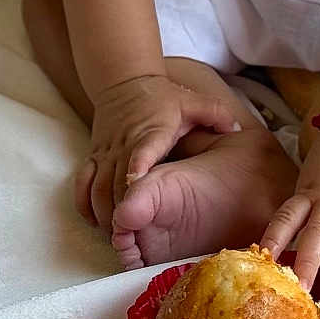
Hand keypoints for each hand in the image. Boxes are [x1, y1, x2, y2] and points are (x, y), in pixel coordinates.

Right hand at [73, 73, 239, 228]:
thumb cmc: (162, 98)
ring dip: (105, 214)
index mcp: (150, 131)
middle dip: (121, 212)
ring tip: (118, 235)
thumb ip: (215, 113)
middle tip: (132, 237)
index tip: (137, 192)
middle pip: (115, 183)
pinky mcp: (94, 156)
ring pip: (97, 188)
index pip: (141, 153)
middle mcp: (124, 144)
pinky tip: (97, 221)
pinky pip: (83, 184)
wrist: (124, 81)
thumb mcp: (192, 101)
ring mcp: (106, 151)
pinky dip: (85, 205)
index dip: (138, 173)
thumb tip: (236, 128)